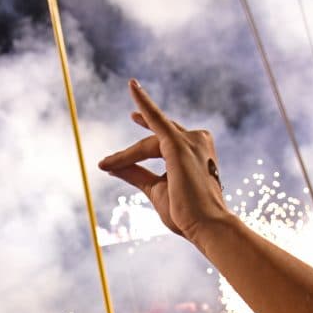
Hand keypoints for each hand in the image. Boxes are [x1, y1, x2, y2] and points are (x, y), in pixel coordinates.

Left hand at [99, 80, 231, 249]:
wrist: (207, 225)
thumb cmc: (187, 213)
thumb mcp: (156, 189)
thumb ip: (137, 174)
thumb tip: (112, 167)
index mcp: (197, 151)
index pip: (163, 142)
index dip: (140, 147)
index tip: (128, 134)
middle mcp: (198, 141)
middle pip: (154, 141)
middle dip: (130, 154)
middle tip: (107, 163)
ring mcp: (191, 141)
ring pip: (148, 143)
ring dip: (126, 156)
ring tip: (106, 165)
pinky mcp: (179, 145)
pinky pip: (157, 118)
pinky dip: (143, 101)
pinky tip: (133, 87)